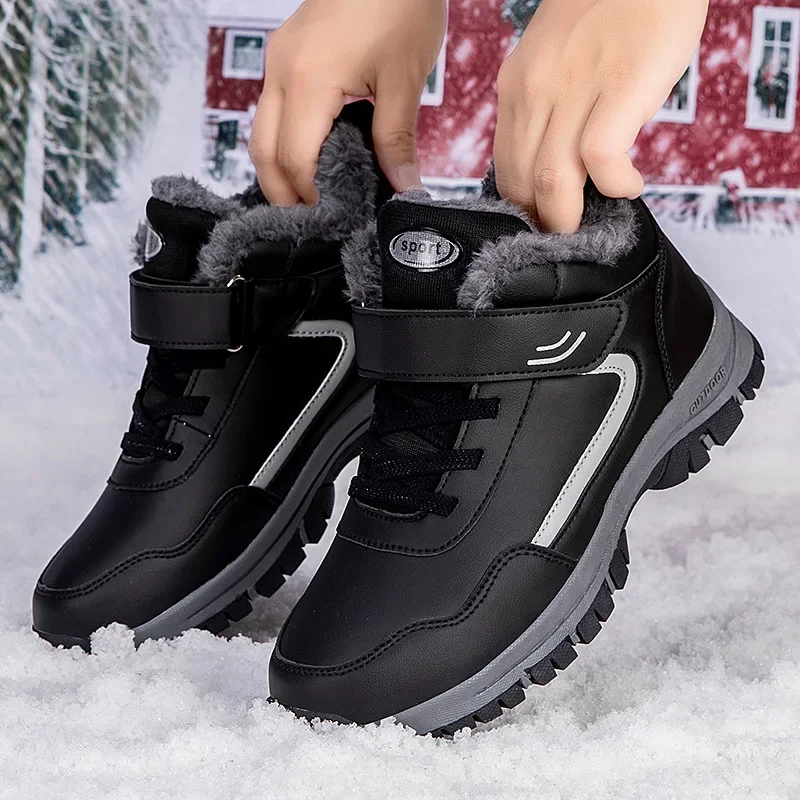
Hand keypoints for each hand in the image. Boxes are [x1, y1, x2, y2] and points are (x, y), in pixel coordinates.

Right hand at [249, 0, 446, 205]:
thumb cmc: (400, 4)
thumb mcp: (404, 80)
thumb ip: (397, 140)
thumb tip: (404, 187)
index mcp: (309, 80)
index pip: (294, 160)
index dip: (308, 197)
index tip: (330, 219)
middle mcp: (281, 70)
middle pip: (263, 150)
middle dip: (281, 191)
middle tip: (310, 219)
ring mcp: (278, 58)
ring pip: (261, 130)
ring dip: (278, 167)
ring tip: (309, 194)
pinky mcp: (285, 52)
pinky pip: (273, 107)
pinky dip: (284, 140)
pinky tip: (311, 155)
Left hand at [494, 0, 708, 231]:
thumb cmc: (610, 9)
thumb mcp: (555, 58)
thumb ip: (547, 107)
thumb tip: (555, 164)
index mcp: (516, 86)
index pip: (503, 167)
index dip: (519, 206)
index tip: (537, 223)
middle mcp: (535, 91)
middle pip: (519, 182)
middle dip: (538, 221)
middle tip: (561, 235)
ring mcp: (575, 91)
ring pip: (550, 181)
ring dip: (566, 218)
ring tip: (585, 225)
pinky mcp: (618, 89)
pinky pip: (601, 160)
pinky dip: (614, 186)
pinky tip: (629, 186)